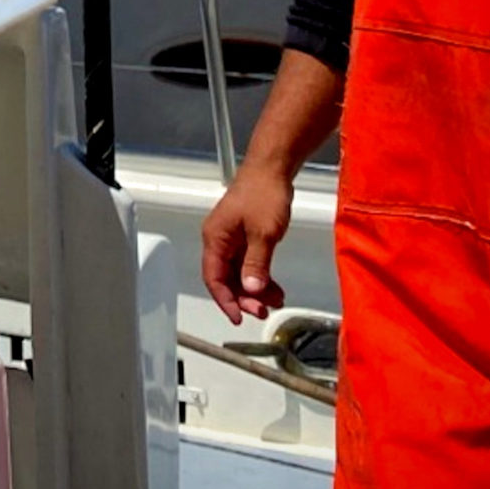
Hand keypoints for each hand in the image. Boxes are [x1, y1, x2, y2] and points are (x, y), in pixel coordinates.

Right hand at [201, 163, 295, 322]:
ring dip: (254, 289)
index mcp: (215, 239)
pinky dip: (259, 277)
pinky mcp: (244, 236)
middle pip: (225, 278)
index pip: (213, 277)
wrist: (272, 170)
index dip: (225, 300)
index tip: (239, 318)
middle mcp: (219, 240)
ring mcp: (231, 238)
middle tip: (263, 311)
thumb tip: (250, 290)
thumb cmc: (264, 196)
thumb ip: (256, 263)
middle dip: (243, 298)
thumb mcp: (263, 233)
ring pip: (238, 273)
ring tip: (276, 300)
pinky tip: (274, 287)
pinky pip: (248, 263)